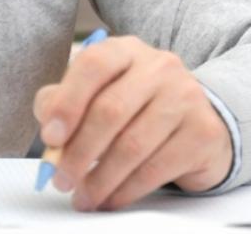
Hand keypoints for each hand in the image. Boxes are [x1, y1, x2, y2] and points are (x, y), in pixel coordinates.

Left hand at [32, 35, 231, 211]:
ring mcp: (186, 97)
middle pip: (110, 110)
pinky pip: (155, 169)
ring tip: (84, 197)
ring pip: (132, 145)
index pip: (94, 64)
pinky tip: (111, 199)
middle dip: (79, 152)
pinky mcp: (202, 132)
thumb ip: (65, 102)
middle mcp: (160, 67)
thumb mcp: (99, 94)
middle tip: (61, 180)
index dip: (68, 102)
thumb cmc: (136, 108)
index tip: (50, 137)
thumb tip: (48, 128)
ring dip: (100, 179)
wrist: (196, 121)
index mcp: (127, 51)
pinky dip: (126, 191)